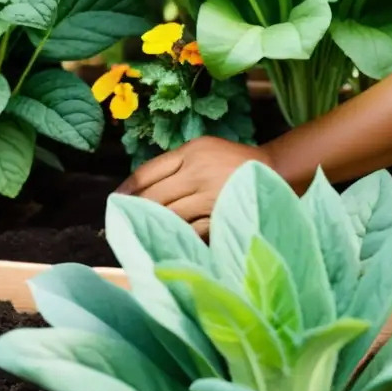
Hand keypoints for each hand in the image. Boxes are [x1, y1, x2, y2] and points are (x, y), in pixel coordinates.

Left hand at [115, 137, 275, 237]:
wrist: (276, 171)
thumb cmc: (232, 161)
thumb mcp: (203, 149)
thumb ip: (175, 164)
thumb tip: (139, 188)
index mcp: (191, 152)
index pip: (148, 172)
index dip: (128, 188)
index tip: (115, 200)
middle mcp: (198, 172)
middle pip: (154, 197)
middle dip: (135, 210)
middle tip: (121, 221)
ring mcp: (210, 196)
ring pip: (169, 216)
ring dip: (152, 226)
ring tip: (139, 232)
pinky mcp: (222, 217)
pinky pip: (191, 231)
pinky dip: (177, 237)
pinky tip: (168, 241)